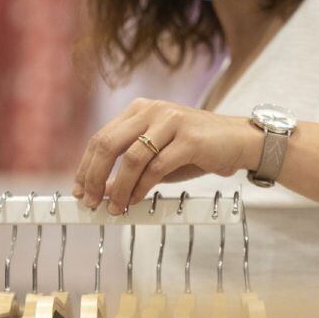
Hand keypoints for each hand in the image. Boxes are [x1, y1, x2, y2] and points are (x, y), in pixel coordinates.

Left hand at [72, 98, 257, 213]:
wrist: (239, 142)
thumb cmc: (195, 151)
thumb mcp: (156, 157)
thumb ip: (129, 169)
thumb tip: (100, 190)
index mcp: (139, 110)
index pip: (101, 138)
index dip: (86, 166)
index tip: (79, 190)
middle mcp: (151, 110)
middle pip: (109, 144)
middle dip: (94, 176)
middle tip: (90, 201)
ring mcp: (170, 121)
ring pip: (131, 158)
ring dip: (118, 187)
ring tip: (114, 207)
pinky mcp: (189, 138)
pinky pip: (156, 166)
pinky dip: (141, 187)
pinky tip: (136, 200)